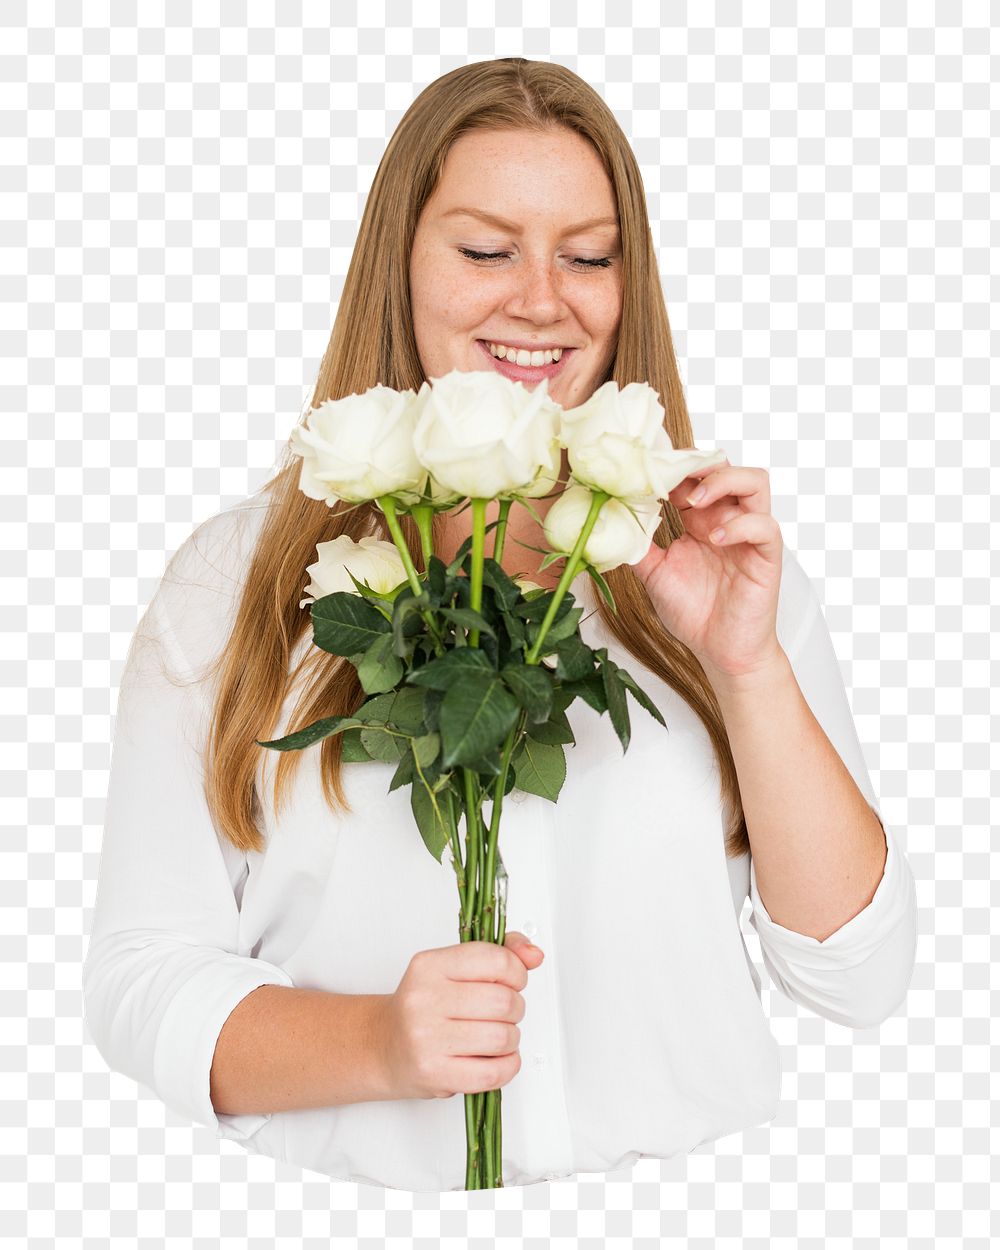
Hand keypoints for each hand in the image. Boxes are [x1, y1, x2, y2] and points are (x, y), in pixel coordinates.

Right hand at [375, 931, 543, 1099]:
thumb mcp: (452, 968)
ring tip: (495, 1036)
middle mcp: (425, 999)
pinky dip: (507, 1066)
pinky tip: (495, 1058)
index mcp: (430, 965)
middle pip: (504, 1002)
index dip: (517, 972)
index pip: (496, 961)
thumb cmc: (423, 1006)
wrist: (383, 1046)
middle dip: (514, 1009)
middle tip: (501, 1012)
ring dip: (510, 1039)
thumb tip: (534, 955)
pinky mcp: (434, 1073)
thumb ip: (499, 954)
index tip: (512, 981)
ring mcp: (427, 1038)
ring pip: (502, 1037)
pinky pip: (494, 1073)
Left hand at [631, 457, 784, 678]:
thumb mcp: (654, 574)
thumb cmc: (694, 612)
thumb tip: (609, 522)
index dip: (674, 467)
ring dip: (723, 481)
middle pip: (726, 467)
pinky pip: (765, 526)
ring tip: (694, 500)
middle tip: (669, 480)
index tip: (646, 472)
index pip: (695, 475)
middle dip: (698, 464)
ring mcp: (749, 535)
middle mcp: (727, 520)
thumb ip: (638, 546)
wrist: (720, 651)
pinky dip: (739, 525)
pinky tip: (714, 539)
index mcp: (701, 520)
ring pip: (755, 482)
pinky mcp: (766, 556)